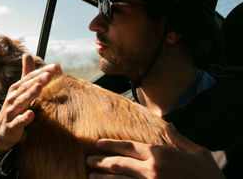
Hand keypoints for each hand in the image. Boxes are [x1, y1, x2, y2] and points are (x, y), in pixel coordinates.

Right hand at [0, 54, 58, 153]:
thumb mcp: (20, 91)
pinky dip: (24, 118)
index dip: (42, 72)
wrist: (1, 134)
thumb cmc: (14, 110)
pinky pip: (18, 122)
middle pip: (26, 87)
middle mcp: (13, 98)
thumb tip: (27, 54)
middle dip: (38, 80)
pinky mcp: (11, 126)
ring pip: (22, 102)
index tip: (56, 66)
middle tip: (50, 74)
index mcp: (17, 89)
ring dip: (30, 94)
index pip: (30, 78)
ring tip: (40, 87)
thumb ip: (26, 74)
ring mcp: (11, 112)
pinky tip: (31, 114)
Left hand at [86, 123, 225, 178]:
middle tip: (89, 160)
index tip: (97, 144)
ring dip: (103, 178)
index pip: (129, 147)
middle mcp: (151, 170)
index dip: (111, 145)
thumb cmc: (208, 176)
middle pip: (119, 163)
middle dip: (101, 161)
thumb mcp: (197, 153)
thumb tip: (168, 124)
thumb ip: (179, 139)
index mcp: (160, 155)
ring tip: (91, 175)